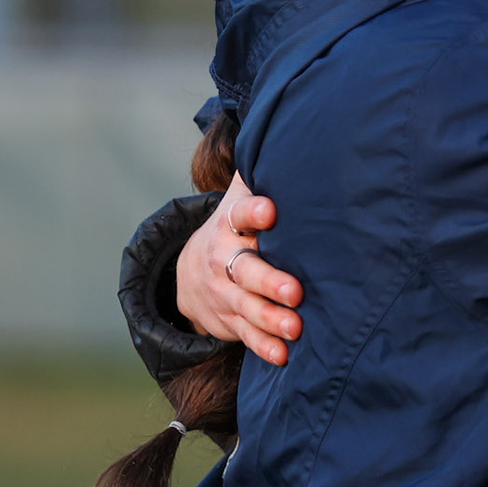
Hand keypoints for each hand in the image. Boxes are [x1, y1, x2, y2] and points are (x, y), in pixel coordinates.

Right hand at [175, 171, 303, 364]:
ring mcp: (223, 293)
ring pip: (246, 307)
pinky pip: (244, 335)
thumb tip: (292, 129)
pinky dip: (263, 347)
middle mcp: (223, 258)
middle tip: (295, 291)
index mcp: (230, 224)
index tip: (270, 210)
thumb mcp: (242, 194)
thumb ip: (262, 170)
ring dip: (270, 320)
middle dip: (269, 281)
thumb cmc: (237, 225)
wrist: (191, 268)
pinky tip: (283, 356)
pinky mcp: (227, 320)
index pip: (240, 214)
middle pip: (245, 269)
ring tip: (296, 328)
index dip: (254, 211)